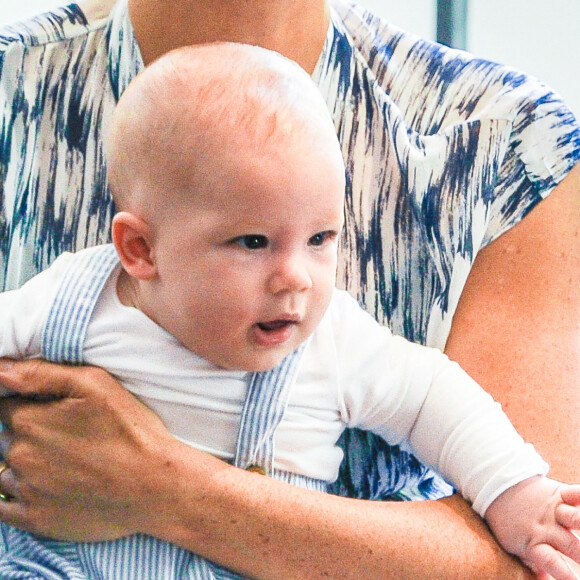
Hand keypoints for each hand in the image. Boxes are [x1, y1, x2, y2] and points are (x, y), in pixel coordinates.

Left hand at [0, 357, 179, 540]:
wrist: (154, 486)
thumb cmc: (130, 430)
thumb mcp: (95, 384)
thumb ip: (41, 374)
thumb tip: (1, 370)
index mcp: (30, 421)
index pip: (5, 405)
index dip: (26, 403)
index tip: (49, 410)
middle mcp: (20, 456)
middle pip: (5, 438)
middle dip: (25, 433)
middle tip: (64, 436)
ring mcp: (26, 491)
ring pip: (4, 471)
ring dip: (21, 464)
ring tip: (59, 462)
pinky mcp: (35, 520)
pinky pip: (4, 508)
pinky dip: (16, 496)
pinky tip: (42, 487)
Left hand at [485, 476, 579, 579]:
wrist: (497, 488)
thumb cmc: (510, 523)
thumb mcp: (515, 546)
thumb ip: (533, 564)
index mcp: (534, 544)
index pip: (552, 562)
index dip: (566, 576)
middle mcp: (546, 528)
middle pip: (570, 545)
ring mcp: (553, 511)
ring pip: (574, 518)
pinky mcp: (557, 494)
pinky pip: (573, 493)